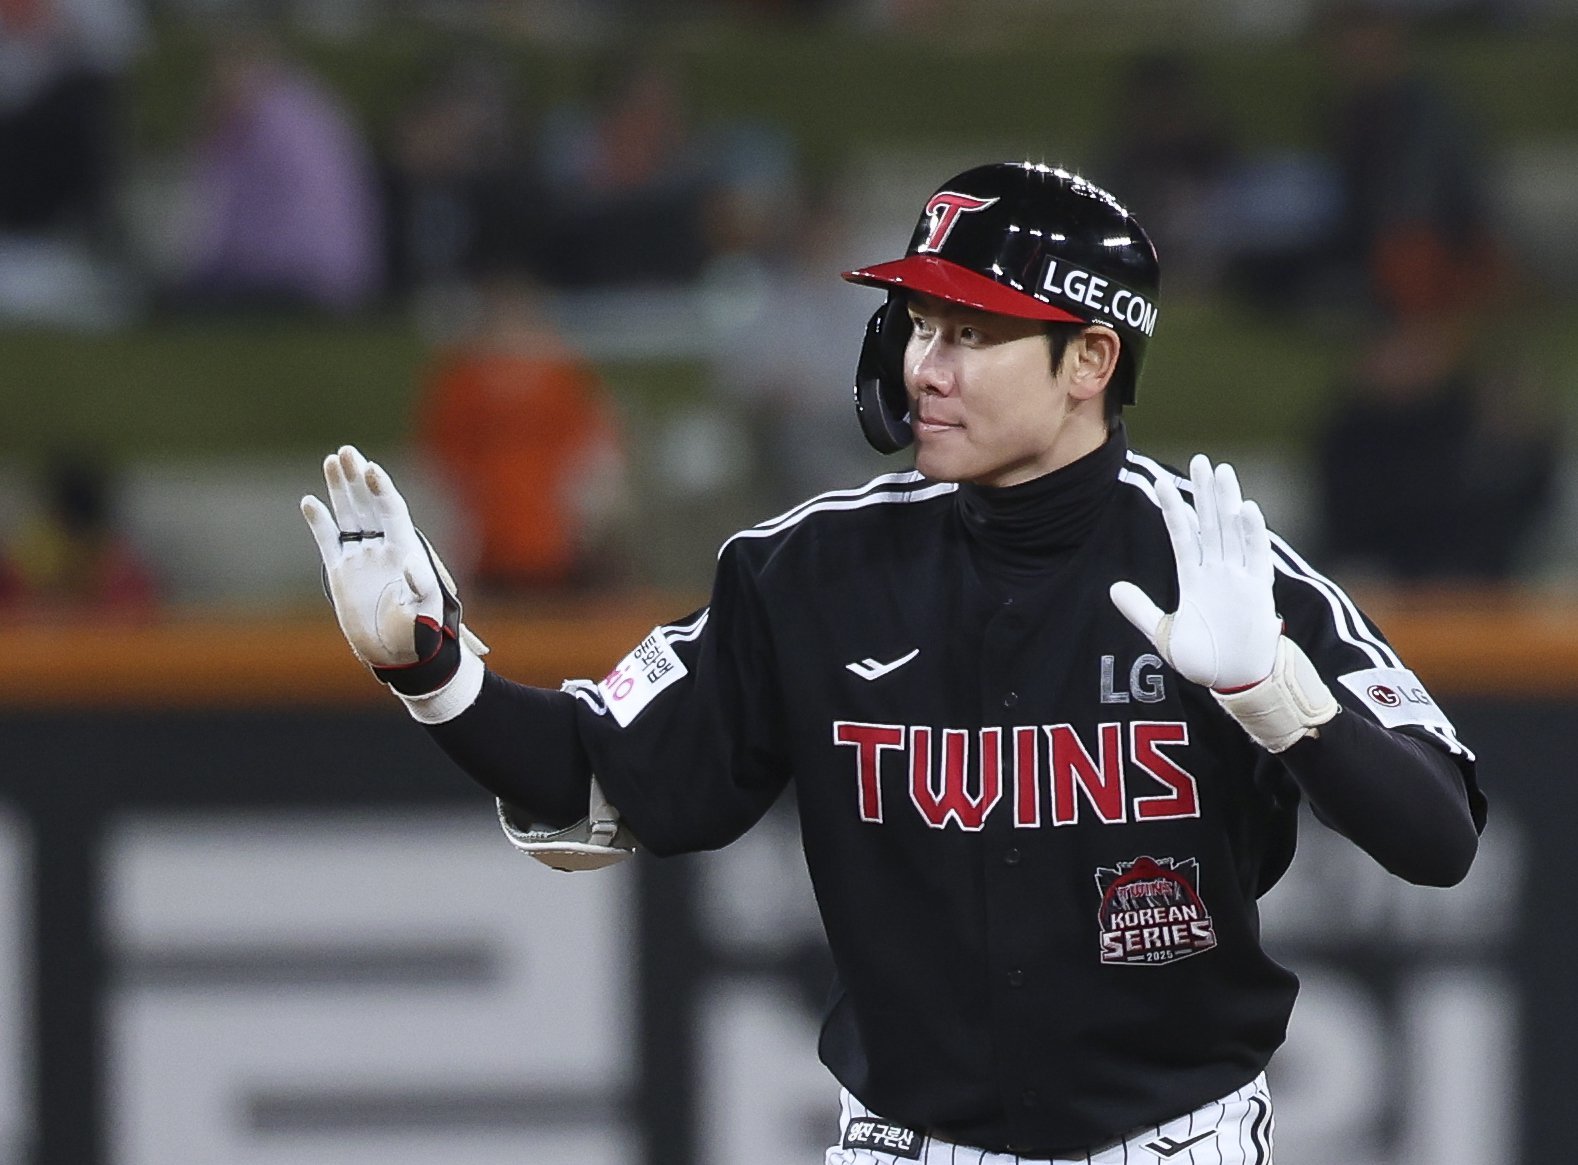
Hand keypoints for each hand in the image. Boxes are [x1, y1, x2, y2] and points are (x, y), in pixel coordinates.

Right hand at [302, 445, 476, 692]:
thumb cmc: (421, 635)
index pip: (393, 511)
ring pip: (349, 515)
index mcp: (406, 552)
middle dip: (358, 477)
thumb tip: (411, 570)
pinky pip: (329, 540)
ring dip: (341, 487)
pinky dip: (319, 521)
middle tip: (346, 451)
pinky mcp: (342, 571)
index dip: (382, 489)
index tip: (371, 469)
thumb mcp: (426, 614)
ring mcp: (362, 557)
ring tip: (332, 459)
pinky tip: (309, 501)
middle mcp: (383, 548)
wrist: (399, 652)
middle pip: (370, 504)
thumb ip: (421, 592)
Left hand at [1109, 455, 1279, 691]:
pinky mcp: (1257, 591)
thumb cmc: (1204, 659)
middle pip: (1211, 523)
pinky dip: (1252, 533)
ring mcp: (1239, 578)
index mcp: (1195, 579)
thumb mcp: (1162, 633)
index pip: (1183, 535)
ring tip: (1222, 471)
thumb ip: (1139, 609)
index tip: (1162, 483)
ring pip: (1232, 531)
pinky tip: (1246, 508)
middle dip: (1205, 492)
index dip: (1174, 509)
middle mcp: (1218, 572)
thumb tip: (1113, 588)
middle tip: (1201, 460)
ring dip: (1227, 502)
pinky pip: (1255, 556)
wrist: (1235, 682)